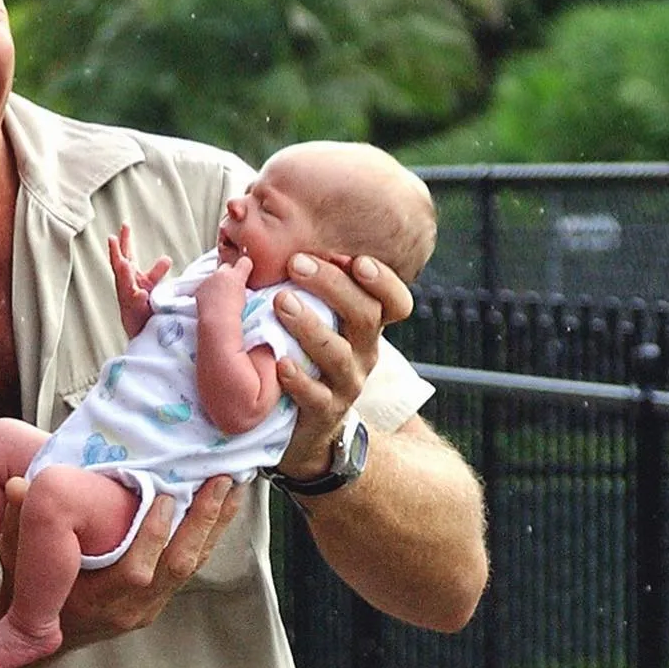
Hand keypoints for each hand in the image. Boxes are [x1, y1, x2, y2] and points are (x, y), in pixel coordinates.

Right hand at [0, 474, 241, 648]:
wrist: (37, 630)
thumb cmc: (29, 586)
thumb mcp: (16, 556)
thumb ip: (20, 522)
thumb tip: (19, 485)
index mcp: (96, 602)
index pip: (135, 573)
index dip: (153, 537)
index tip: (165, 498)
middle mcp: (129, 609)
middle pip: (177, 567)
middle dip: (201, 523)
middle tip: (218, 483)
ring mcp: (147, 607)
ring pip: (190, 566)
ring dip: (214, 525)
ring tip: (232, 487)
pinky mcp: (159, 599)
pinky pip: (190, 566)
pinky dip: (208, 534)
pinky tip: (223, 506)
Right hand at [108, 225, 171, 337]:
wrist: (140, 330)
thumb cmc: (143, 305)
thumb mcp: (151, 285)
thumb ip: (156, 271)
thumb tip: (167, 257)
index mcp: (129, 276)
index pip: (126, 255)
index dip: (125, 240)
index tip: (125, 225)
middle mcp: (125, 285)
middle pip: (119, 267)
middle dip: (115, 253)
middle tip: (112, 239)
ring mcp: (128, 299)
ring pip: (124, 285)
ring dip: (124, 274)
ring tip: (124, 263)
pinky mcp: (133, 314)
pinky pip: (136, 306)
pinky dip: (138, 299)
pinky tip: (141, 293)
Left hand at [270, 251, 412, 478]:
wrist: (304, 428)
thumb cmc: (303, 357)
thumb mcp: (318, 322)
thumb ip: (308, 287)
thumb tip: (273, 239)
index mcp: (365, 327)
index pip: (395, 302)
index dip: (384, 281)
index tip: (358, 260)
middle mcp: (364, 353)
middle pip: (365, 315)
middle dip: (333, 286)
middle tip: (297, 264)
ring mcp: (347, 384)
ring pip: (338, 353)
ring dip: (309, 325)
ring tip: (280, 303)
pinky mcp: (324, 412)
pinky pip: (316, 396)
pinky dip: (298, 379)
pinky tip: (279, 363)